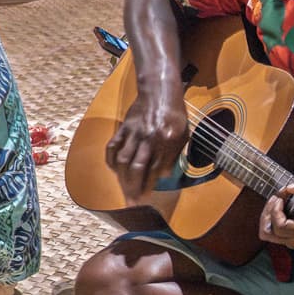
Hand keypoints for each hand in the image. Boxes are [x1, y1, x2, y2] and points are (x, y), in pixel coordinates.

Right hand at [108, 86, 190, 202]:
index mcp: (166, 141)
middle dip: (133, 188)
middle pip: (137, 168)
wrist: (160, 92)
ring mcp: (134, 133)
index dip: (148, 186)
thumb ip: (173, 156)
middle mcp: (149, 138)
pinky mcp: (124, 128)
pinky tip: (113, 170)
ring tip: (122, 190)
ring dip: (121, 178)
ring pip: (123, 159)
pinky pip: (113, 146)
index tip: (145, 198)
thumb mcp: (183, 135)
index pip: (155, 170)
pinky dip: (111, 159)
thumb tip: (163, 175)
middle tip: (131, 202)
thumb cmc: (175, 115)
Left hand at [260, 175, 293, 249]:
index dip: (275, 209)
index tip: (283, 194)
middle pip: (268, 233)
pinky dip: (274, 218)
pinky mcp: (293, 239)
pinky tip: (283, 206)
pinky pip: (275, 232)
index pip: (280, 227)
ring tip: (277, 201)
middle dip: (268, 212)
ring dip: (268, 215)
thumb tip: (291, 188)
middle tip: (277, 197)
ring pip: (269, 234)